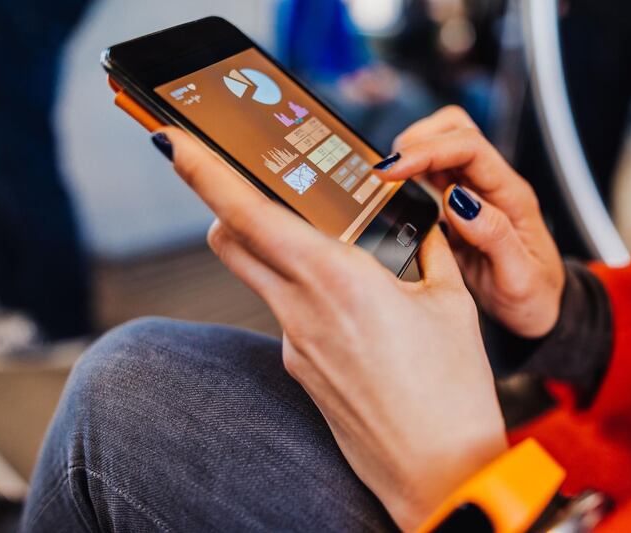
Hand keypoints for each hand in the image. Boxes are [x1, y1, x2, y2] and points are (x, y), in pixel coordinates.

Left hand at [156, 129, 507, 530]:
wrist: (439, 473)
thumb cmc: (450, 393)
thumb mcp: (450, 305)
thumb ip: (429, 253)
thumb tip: (425, 228)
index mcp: (337, 279)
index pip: (250, 214)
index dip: (206, 173)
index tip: (179, 145)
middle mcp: (301, 310)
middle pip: (232, 242)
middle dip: (226, 207)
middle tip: (250, 188)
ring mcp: (294, 345)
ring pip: (262, 278)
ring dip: (278, 254)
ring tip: (339, 259)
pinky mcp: (302, 371)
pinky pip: (290, 317)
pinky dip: (308, 298)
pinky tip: (357, 316)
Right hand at [377, 106, 564, 337]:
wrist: (541, 311)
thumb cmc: (535, 295)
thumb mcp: (520, 277)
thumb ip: (493, 236)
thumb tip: (458, 201)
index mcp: (512, 195)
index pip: (470, 149)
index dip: (428, 151)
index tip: (392, 169)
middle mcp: (493, 186)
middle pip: (456, 130)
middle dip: (417, 141)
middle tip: (386, 171)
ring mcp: (475, 194)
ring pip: (443, 146)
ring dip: (412, 153)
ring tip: (386, 179)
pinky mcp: (459, 207)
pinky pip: (434, 175)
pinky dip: (411, 175)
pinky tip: (395, 192)